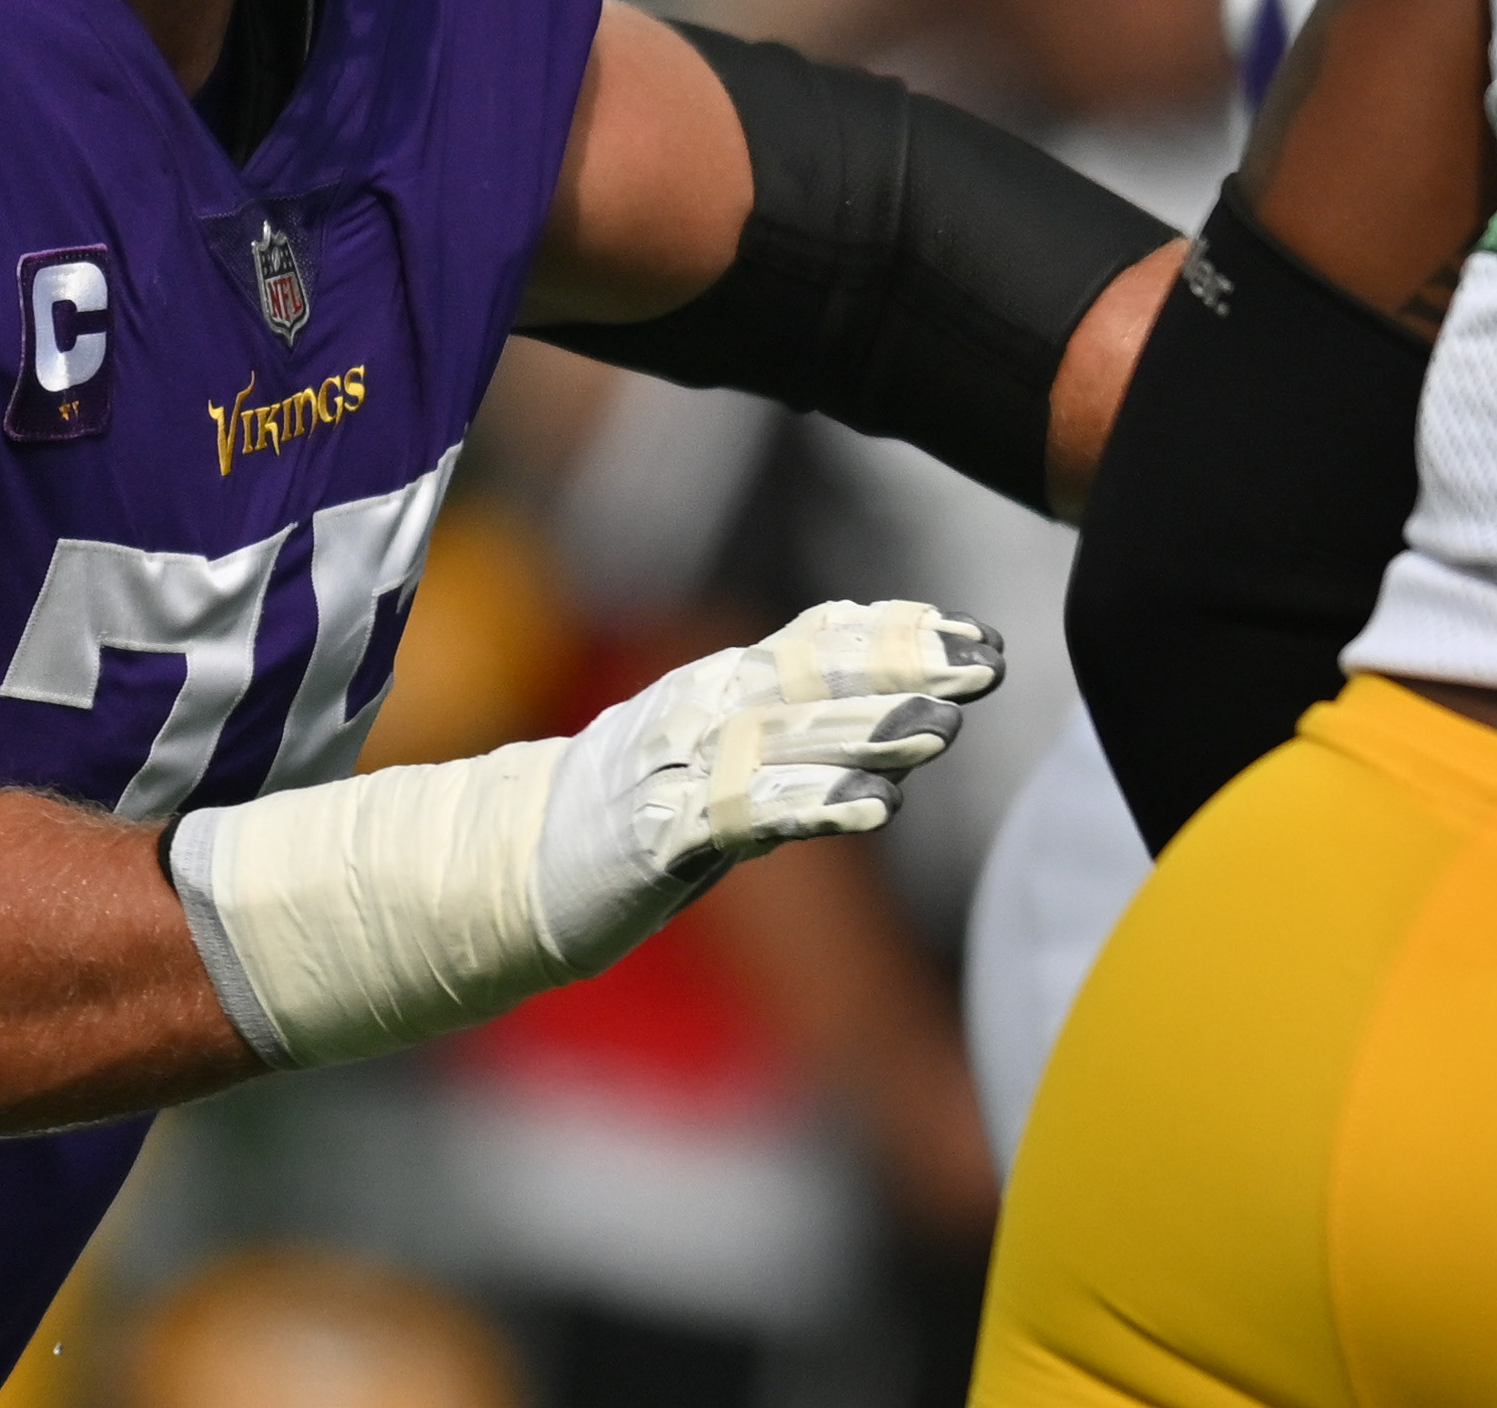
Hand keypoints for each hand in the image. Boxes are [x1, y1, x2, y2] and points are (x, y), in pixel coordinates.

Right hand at [531, 599, 1001, 975]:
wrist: (512, 862)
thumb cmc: (632, 809)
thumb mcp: (718, 752)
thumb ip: (797, 728)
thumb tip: (898, 706)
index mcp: (720, 683)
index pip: (819, 641)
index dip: (898, 633)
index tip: (975, 634)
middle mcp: (701, 710)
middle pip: (815, 681)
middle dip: (904, 673)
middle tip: (985, 669)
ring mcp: (678, 769)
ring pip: (787, 741)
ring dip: (868, 735)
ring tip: (941, 731)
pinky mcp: (660, 834)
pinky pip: (746, 815)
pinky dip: (812, 805)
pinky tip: (873, 807)